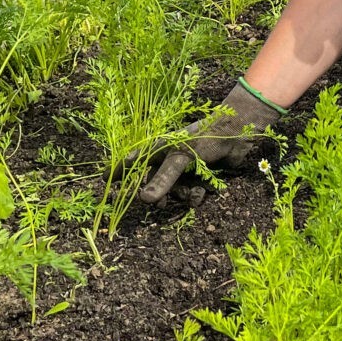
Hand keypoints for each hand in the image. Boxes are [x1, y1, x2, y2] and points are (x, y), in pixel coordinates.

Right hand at [126, 82, 281, 204]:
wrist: (237, 134)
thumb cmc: (204, 139)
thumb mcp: (180, 158)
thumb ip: (162, 179)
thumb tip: (143, 199)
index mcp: (157, 150)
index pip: (131, 163)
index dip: (117, 172)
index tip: (104, 182)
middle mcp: (167, 160)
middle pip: (153, 185)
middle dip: (159, 196)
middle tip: (161, 205)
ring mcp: (183, 170)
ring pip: (174, 193)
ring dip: (183, 195)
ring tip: (194, 191)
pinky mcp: (198, 178)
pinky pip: (190, 195)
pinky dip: (196, 195)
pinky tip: (203, 191)